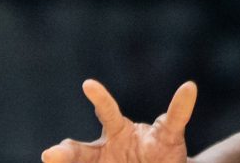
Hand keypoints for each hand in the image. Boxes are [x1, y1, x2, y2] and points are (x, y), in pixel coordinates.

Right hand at [43, 79, 197, 162]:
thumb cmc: (162, 150)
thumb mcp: (171, 130)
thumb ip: (178, 111)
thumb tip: (190, 86)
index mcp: (119, 131)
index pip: (107, 112)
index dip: (99, 98)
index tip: (88, 84)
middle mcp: (104, 150)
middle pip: (80, 151)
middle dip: (63, 153)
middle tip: (49, 155)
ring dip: (62, 161)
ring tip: (50, 159)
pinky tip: (56, 160)